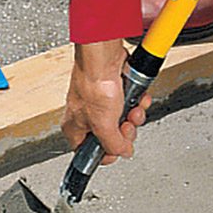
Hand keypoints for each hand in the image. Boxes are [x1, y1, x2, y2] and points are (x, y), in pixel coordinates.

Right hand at [62, 40, 150, 165]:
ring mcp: (101, 103)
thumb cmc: (93, 85)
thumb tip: (122, 152)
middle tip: (126, 125)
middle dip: (125, 131)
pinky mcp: (115, 91)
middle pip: (111, 136)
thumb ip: (114, 145)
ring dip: (134, 116)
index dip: (107, 154)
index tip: (118, 150)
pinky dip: (137, 102)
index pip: (89, 152)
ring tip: (133, 109)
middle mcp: (86, 116)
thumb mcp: (104, 126)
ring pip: (123, 120)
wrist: (103, 58)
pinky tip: (137, 98)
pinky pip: (129, 104)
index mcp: (75, 128)